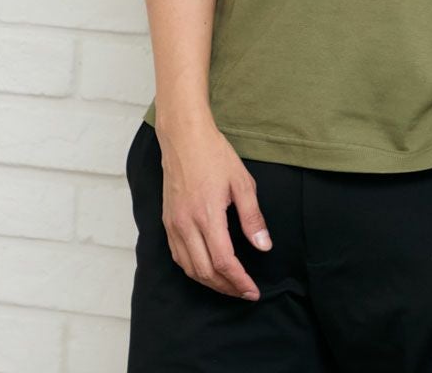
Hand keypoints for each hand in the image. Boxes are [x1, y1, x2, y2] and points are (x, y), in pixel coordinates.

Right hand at [155, 120, 272, 300]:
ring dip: (210, 282)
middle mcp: (186, 226)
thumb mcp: (242, 182)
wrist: (184, 138)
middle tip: (245, 292)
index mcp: (207, 216)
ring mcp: (173, 225)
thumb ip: (252, 217)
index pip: (224, 262)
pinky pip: (178, 257)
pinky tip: (207, 270)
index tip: (253, 290)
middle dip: (227, 287)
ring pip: (189, 269)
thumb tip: (264, 246)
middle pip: (206, 272)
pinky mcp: (167, 223)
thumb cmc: (215, 155)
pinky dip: (193, 270)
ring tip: (229, 285)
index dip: (239, 281)